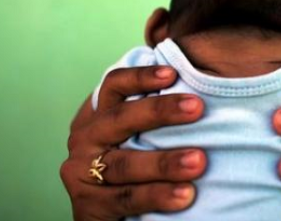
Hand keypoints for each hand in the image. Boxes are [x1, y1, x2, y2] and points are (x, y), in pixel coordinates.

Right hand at [60, 66, 206, 220]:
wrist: (110, 216)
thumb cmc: (135, 169)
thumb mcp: (137, 138)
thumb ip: (156, 119)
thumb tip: (199, 95)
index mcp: (99, 116)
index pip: (114, 86)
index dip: (140, 77)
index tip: (172, 74)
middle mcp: (86, 139)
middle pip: (120, 119)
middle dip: (160, 111)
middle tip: (197, 107)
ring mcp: (82, 172)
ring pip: (126, 163)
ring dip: (164, 162)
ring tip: (198, 161)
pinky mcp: (88, 206)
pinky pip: (127, 198)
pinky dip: (157, 196)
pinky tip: (186, 195)